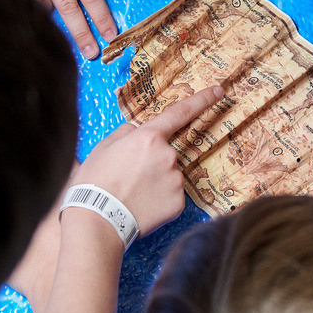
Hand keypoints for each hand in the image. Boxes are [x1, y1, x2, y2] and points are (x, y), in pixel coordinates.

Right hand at [74, 86, 225, 237]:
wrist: (98, 220)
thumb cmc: (94, 183)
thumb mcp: (103, 147)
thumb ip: (125, 133)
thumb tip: (137, 131)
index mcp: (149, 137)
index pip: (180, 113)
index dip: (202, 100)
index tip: (218, 91)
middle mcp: (168, 156)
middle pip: (166, 153)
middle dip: (151, 162)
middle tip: (128, 178)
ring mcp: (176, 180)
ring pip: (169, 175)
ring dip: (156, 181)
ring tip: (132, 194)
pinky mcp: (179, 203)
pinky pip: (172, 195)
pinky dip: (160, 199)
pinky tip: (142, 205)